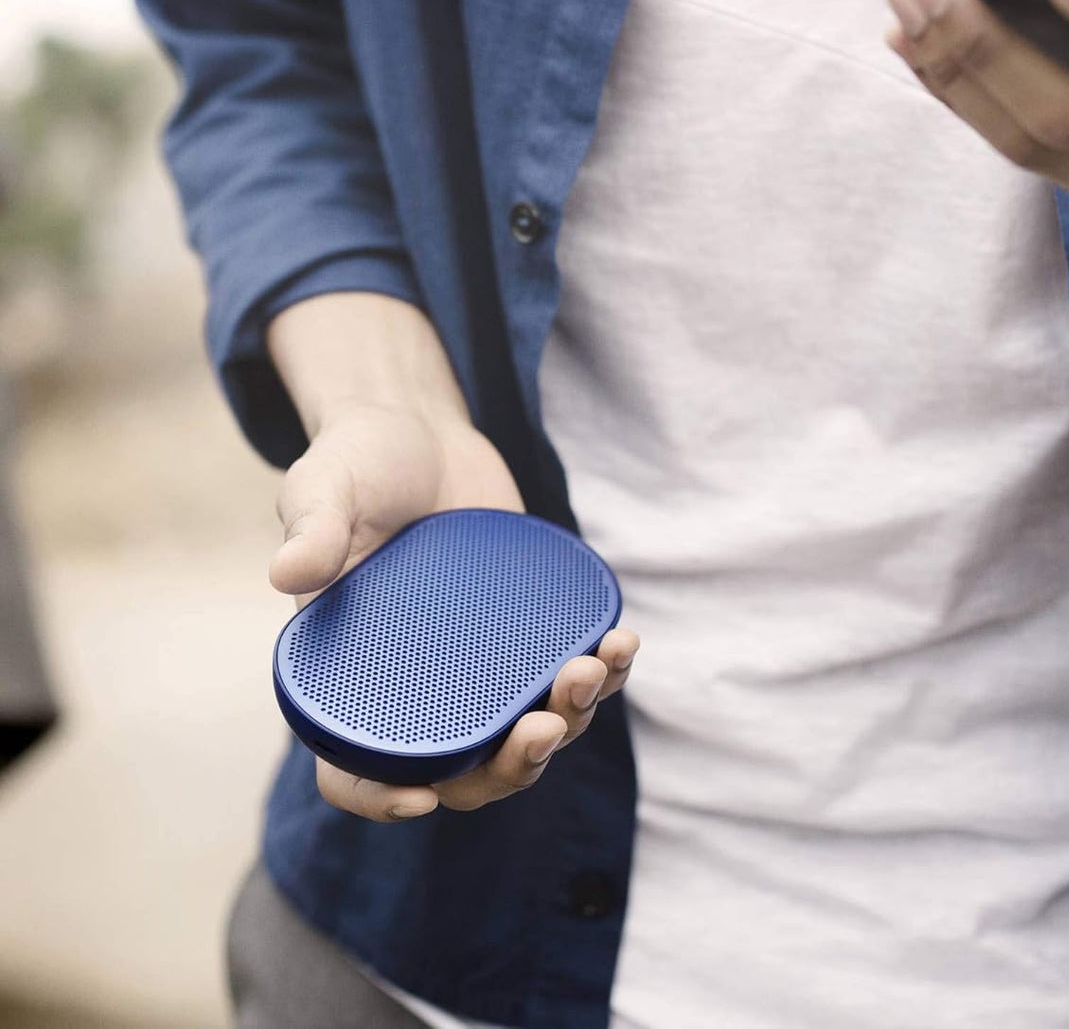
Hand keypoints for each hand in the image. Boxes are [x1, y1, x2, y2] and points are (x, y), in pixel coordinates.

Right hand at [267, 294, 639, 822]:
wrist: (418, 430)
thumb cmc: (357, 464)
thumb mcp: (325, 488)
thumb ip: (313, 528)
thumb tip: (288, 575)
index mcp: (354, 674)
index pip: (353, 763)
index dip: (379, 796)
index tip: (423, 799)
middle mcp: (420, 685)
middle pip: (464, 768)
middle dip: (511, 766)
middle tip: (545, 726)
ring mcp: (478, 665)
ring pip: (526, 730)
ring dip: (570, 719)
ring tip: (594, 667)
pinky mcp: (525, 632)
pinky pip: (567, 674)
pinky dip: (602, 672)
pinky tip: (620, 642)